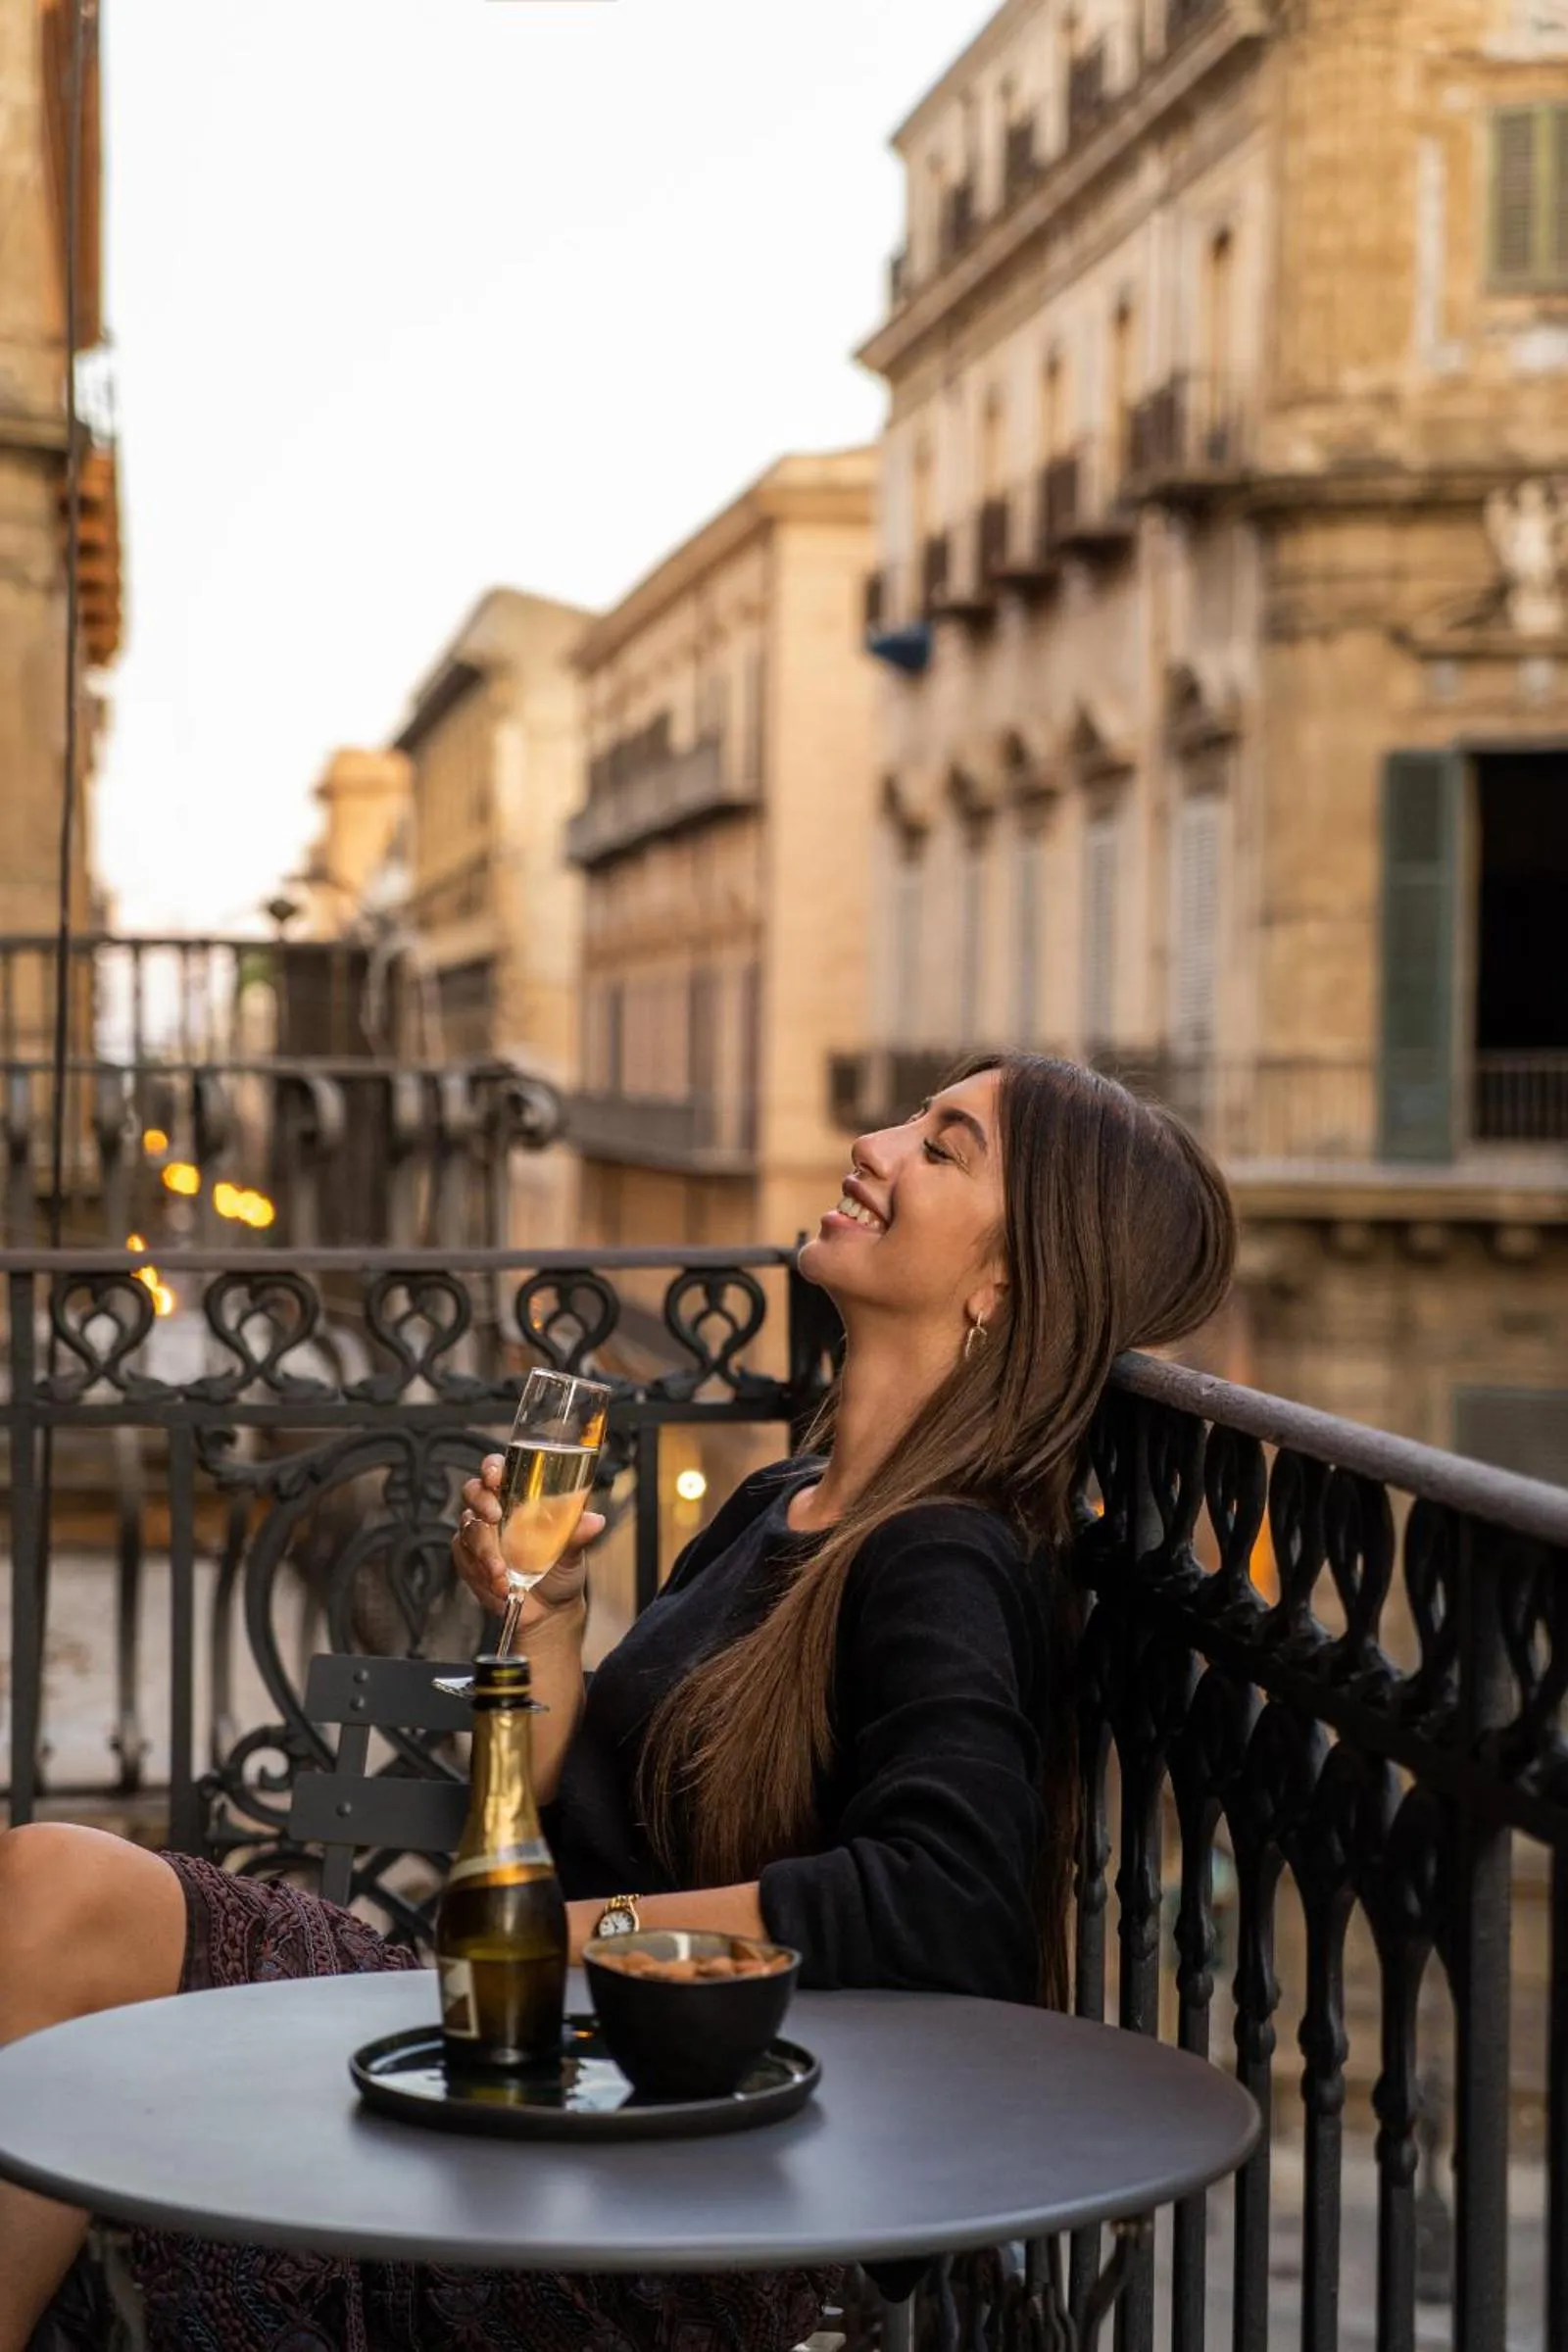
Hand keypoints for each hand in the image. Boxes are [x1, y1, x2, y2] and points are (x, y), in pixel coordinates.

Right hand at [451, 1454, 603, 1627]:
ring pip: (469, 1529)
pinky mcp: (469, 1560)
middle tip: (495, 1517)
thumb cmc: (561, 1568)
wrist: (549, 1610)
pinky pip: (464, 1557)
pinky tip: (498, 1584)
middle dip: (481, 1502)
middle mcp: (495, 1510)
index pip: (499, 1469)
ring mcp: (479, 1534)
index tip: (495, 1476)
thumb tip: (595, 1521)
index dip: (492, 1467)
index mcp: (520, 1495)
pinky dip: (479, 1570)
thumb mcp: (573, 1550)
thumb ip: (577, 1534)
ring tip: (502, 1572)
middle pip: (473, 1491)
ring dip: (485, 1550)